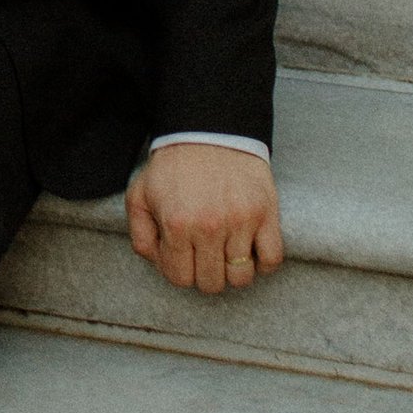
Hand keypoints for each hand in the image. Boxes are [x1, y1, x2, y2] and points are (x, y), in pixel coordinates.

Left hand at [125, 147, 283, 296]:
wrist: (209, 129)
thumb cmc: (173, 166)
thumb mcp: (141, 195)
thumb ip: (140, 235)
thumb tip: (158, 263)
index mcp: (177, 224)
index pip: (180, 278)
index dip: (179, 271)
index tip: (182, 255)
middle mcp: (210, 226)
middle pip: (211, 283)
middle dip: (204, 274)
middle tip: (203, 255)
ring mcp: (241, 221)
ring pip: (241, 277)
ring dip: (232, 272)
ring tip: (225, 253)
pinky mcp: (266, 213)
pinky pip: (272, 259)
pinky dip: (263, 264)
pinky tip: (249, 251)